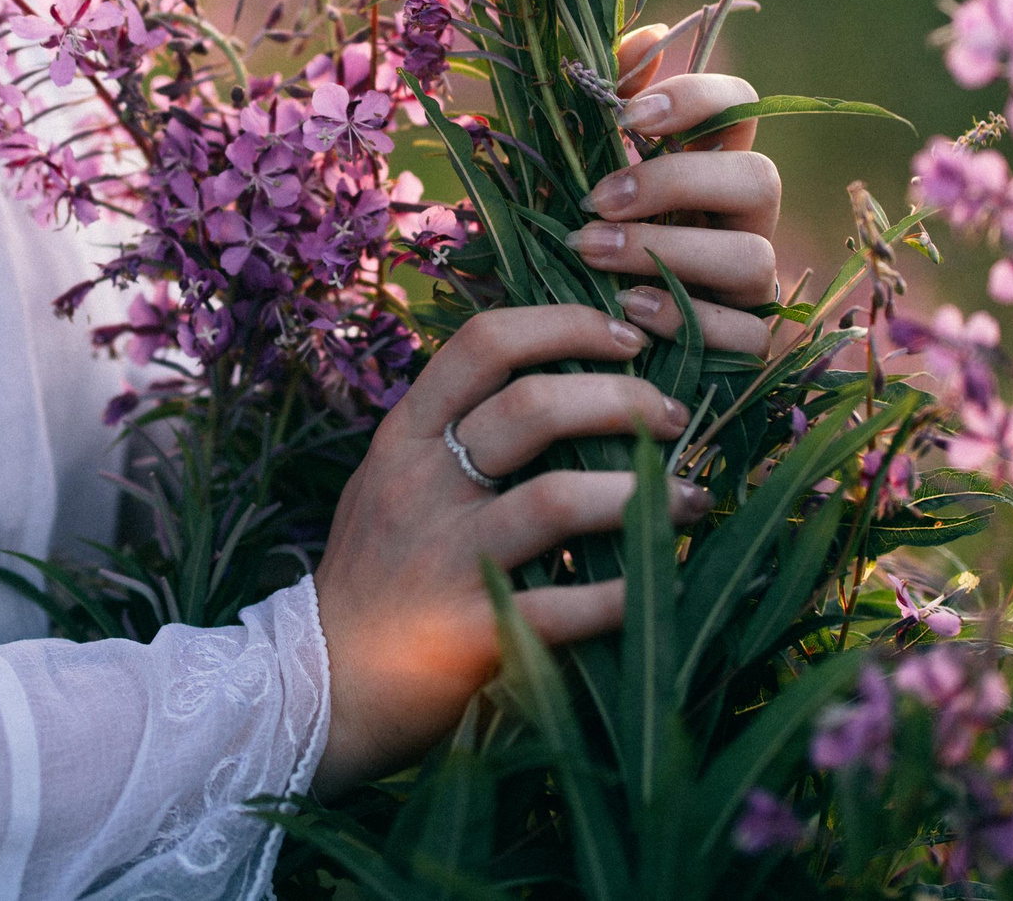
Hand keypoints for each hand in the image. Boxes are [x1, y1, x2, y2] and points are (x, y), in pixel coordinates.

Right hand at [311, 305, 709, 795]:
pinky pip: (567, 605)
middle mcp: (419, 486)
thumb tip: (556, 373)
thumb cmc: (372, 573)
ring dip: (642, 494)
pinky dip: (624, 593)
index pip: (485, 343)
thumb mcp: (388, 479)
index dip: (568, 326)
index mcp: (404, 437)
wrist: (320, 687)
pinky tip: (658, 585)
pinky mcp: (469, 636)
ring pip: (556, 498)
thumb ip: (449, 429)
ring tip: (691, 499)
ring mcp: (442, 560)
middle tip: (673, 418)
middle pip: (532, 408)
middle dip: (623, 400)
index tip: (629, 335)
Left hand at [564, 28, 782, 352]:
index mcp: (710, 167)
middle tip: (600, 197)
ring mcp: (753, 286)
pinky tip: (630, 310)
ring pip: (753, 257)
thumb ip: (608, 108)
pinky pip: (745, 335)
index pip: (740, 104)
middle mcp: (745, 221)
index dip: (696, 97)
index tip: (626, 115)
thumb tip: (646, 36)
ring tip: (593, 252)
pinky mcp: (748, 346)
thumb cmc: (590, 244)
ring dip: (669, 252)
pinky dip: (687, 319)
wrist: (584, 345)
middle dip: (677, 182)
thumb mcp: (584, 174)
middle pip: (759, 177)